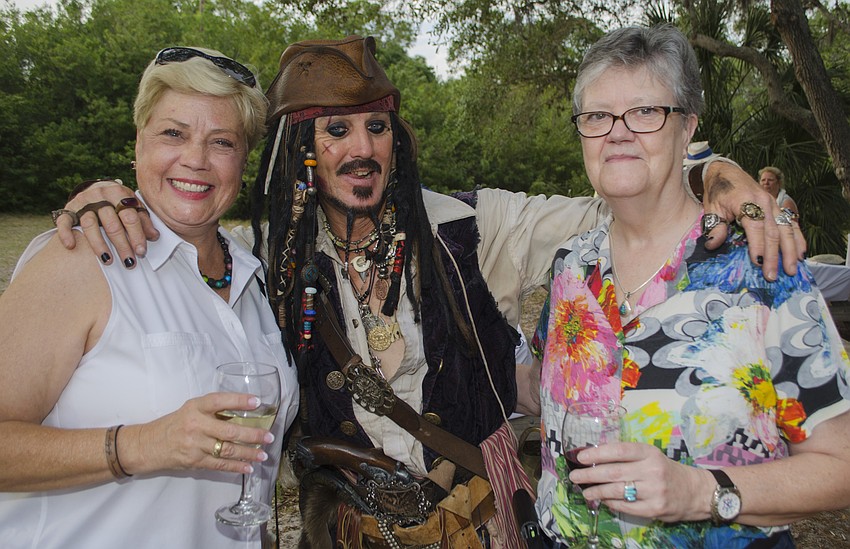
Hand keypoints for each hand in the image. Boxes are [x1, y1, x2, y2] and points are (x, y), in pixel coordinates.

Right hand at [56, 180, 158, 267]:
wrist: (95, 187)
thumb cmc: (118, 200)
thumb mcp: (133, 205)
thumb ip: (143, 220)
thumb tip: (154, 236)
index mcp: (119, 193)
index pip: (130, 217)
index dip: (137, 235)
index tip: (141, 251)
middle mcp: (100, 196)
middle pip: (112, 224)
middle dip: (122, 245)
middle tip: (129, 261)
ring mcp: (83, 202)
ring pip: (90, 225)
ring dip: (99, 245)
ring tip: (108, 260)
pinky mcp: (69, 209)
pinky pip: (64, 221)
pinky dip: (66, 233)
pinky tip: (71, 246)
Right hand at [122, 392, 273, 475]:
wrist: (148, 444)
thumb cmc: (174, 424)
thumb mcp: (190, 409)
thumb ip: (213, 410)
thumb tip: (243, 412)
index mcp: (195, 407)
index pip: (219, 401)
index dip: (239, 400)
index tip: (257, 402)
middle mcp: (195, 425)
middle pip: (229, 430)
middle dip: (253, 434)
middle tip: (269, 436)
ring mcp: (194, 444)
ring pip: (227, 450)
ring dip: (248, 453)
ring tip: (263, 454)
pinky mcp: (194, 461)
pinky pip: (219, 464)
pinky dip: (236, 467)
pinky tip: (248, 467)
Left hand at [568, 441, 710, 522]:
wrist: (695, 491)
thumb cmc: (665, 470)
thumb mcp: (650, 456)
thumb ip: (627, 456)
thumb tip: (595, 459)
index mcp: (649, 453)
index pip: (619, 451)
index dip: (597, 453)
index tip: (581, 457)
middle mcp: (651, 470)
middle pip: (613, 472)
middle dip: (590, 474)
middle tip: (574, 476)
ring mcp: (654, 491)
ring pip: (617, 491)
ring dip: (597, 491)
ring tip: (585, 491)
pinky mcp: (654, 509)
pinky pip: (626, 506)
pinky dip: (611, 503)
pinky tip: (603, 501)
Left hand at [702, 162, 805, 280]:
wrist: (725, 171)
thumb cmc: (718, 191)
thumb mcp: (711, 207)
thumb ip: (714, 226)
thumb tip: (713, 245)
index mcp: (746, 201)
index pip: (756, 227)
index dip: (758, 246)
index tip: (759, 263)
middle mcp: (764, 202)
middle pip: (773, 232)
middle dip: (775, 256)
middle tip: (773, 275)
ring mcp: (773, 204)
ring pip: (786, 229)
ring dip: (791, 251)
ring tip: (792, 268)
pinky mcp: (777, 206)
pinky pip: (791, 223)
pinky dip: (798, 238)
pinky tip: (801, 252)